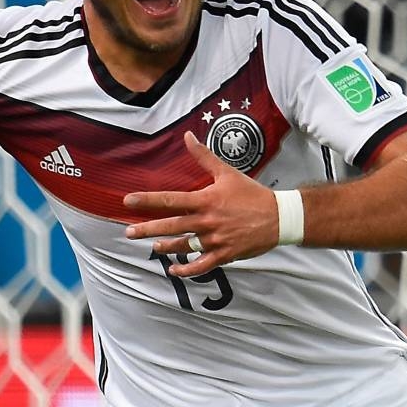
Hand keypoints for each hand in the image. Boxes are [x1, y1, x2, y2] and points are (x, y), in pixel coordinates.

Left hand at [124, 131, 278, 275]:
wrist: (278, 217)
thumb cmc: (252, 193)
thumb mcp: (227, 172)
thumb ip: (204, 157)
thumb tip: (187, 137)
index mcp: (206, 200)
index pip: (170, 200)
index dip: (147, 201)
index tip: (128, 201)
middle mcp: (207, 221)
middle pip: (171, 226)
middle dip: (147, 229)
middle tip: (129, 232)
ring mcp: (215, 240)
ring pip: (184, 246)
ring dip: (166, 247)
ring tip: (153, 246)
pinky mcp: (224, 254)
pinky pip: (201, 265)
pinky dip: (186, 269)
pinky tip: (174, 269)